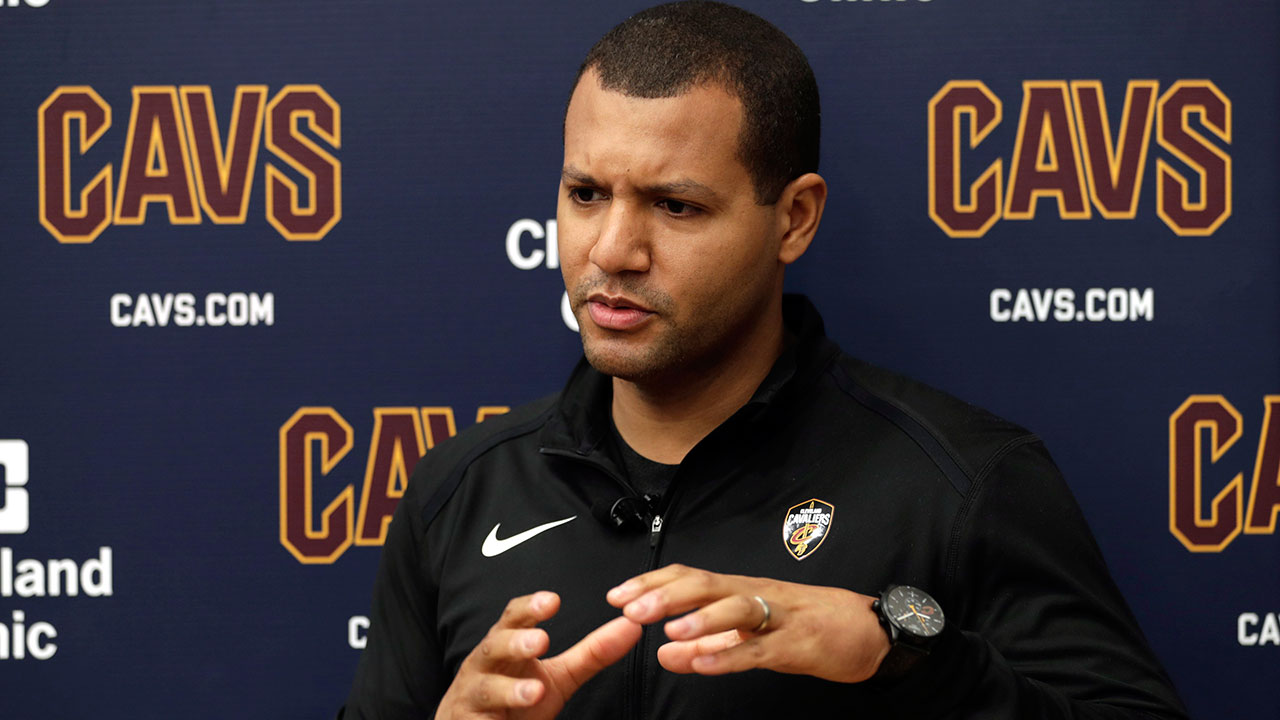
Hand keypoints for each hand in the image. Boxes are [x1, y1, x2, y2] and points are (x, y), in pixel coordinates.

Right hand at [437, 591, 641, 718]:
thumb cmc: (517, 697)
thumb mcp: (557, 676)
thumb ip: (592, 653)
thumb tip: (632, 625)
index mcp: (505, 644)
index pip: (513, 617)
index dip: (530, 607)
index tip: (553, 600)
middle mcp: (483, 664)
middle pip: (494, 646)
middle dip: (515, 643)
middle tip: (540, 642)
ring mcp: (471, 696)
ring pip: (485, 689)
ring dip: (509, 690)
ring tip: (534, 692)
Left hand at [607, 564, 888, 682]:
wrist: (869, 631)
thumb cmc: (808, 628)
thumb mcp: (751, 638)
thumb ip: (707, 646)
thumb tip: (662, 654)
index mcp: (742, 590)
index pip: (691, 577)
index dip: (652, 583)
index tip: (617, 594)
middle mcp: (757, 595)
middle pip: (707, 584)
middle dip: (665, 595)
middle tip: (630, 607)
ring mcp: (779, 617)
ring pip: (736, 608)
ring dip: (699, 619)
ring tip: (668, 632)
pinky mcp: (799, 644)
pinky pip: (760, 649)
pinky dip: (730, 656)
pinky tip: (703, 664)